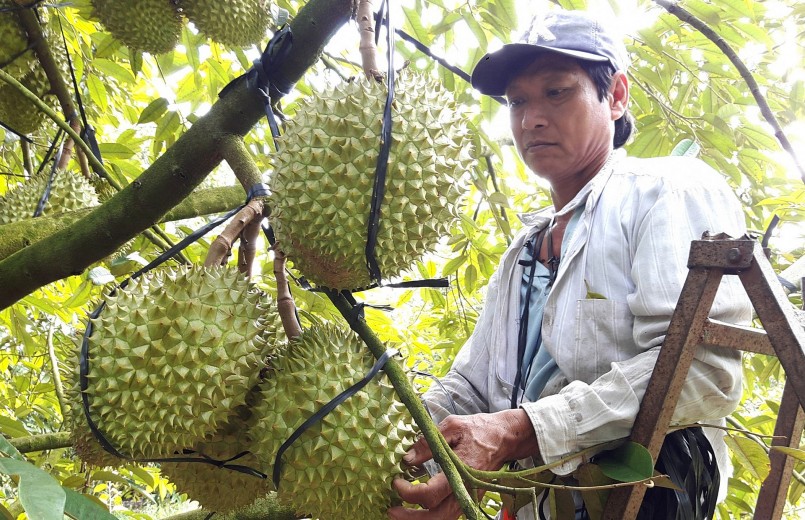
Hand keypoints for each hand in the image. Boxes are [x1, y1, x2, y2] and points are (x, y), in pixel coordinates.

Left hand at [388, 410, 539, 518]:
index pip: (430, 494)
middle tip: (391, 510)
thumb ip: (428, 443)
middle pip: (436, 517)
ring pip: (444, 519)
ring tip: (400, 513)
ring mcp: (469, 496)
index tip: (397, 482)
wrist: (505, 437)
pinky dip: (432, 516)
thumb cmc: (479, 429)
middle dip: (411, 518)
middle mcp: (466, 489)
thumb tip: (408, 457)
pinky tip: (418, 509)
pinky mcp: (470, 497)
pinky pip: (450, 514)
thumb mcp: (452, 426)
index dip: (409, 492)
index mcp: (461, 471)